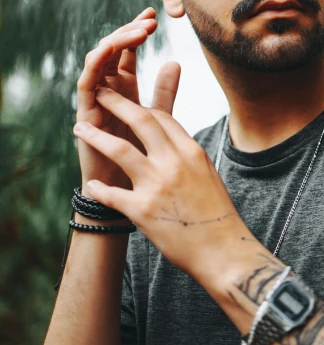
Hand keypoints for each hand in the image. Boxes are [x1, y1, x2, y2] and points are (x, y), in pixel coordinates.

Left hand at [72, 86, 250, 281]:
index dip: (140, 107)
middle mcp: (173, 163)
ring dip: (95, 136)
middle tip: (100, 94)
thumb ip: (187, 155)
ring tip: (80, 127)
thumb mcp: (207, 173)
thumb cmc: (216, 214)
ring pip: (119, 150)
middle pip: (140, 121)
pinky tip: (93, 185)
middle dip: (116, 103)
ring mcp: (156, 185)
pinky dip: (100, 188)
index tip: (126, 104)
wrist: (223, 250)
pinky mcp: (142, 210)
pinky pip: (111, 194)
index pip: (162, 118)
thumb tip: (172, 141)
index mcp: (191, 151)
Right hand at [75, 8, 178, 190]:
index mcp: (125, 87)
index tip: (155, 12)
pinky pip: (85, 83)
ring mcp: (95, 99)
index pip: (128, 51)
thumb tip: (175, 61)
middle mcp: (107, 89)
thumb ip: (165, 91)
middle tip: (149, 20)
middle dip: (129, 31)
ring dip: (115, 42)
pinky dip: (94, 65)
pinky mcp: (85, 112)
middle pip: (112, 50)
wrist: (125, 190)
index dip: (138, 30)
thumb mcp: (157, 118)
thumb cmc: (140, 155)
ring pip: (98, 60)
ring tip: (136, 32)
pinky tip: (107, 50)